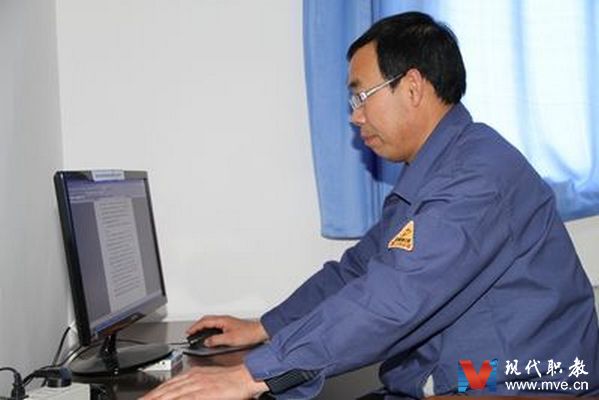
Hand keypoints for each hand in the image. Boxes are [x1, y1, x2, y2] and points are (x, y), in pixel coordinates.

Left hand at [140, 364, 267, 399]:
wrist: (246, 375)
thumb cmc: (231, 380)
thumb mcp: (209, 380)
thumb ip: (194, 386)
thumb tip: (183, 393)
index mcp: (193, 374)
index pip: (168, 385)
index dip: (154, 393)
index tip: (144, 398)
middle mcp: (192, 378)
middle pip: (166, 390)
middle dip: (151, 397)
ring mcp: (197, 385)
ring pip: (172, 394)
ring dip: (158, 399)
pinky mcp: (204, 393)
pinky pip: (186, 399)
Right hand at [186, 315, 268, 347]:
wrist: (259, 332)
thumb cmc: (248, 333)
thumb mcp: (229, 339)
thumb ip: (216, 340)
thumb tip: (206, 342)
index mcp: (222, 320)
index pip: (204, 322)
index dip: (195, 327)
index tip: (189, 332)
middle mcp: (224, 319)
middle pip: (206, 320)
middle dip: (197, 326)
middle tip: (191, 332)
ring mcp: (227, 322)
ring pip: (211, 322)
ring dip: (203, 327)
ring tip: (198, 334)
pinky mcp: (230, 326)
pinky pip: (216, 325)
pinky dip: (210, 329)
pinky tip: (211, 335)